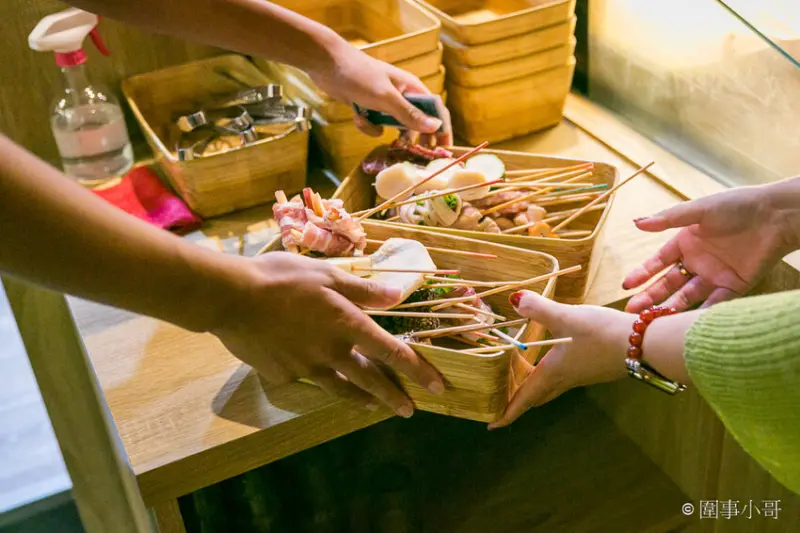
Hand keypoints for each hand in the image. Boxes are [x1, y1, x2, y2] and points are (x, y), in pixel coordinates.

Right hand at [212, 252, 443, 417]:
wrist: (231, 299)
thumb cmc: (281, 278)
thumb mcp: (327, 274)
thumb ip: (363, 289)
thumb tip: (398, 295)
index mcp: (347, 325)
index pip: (392, 352)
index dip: (417, 370)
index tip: (436, 386)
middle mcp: (332, 352)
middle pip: (371, 380)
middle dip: (393, 397)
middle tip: (409, 411)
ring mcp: (307, 368)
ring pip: (341, 389)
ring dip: (362, 398)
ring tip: (373, 406)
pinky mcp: (283, 376)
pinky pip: (304, 379)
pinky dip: (315, 378)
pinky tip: (313, 374)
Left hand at [308, 40, 452, 145]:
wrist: (326, 64)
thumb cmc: (359, 75)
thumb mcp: (386, 97)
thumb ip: (409, 114)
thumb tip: (435, 126)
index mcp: (412, 89)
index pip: (435, 111)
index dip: (442, 130)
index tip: (444, 152)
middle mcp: (402, 96)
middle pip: (417, 123)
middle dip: (414, 138)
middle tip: (415, 155)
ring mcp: (385, 103)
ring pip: (394, 127)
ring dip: (384, 130)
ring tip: (381, 133)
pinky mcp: (369, 108)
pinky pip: (375, 125)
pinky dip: (367, 125)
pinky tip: (357, 115)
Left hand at [488, 291, 633, 428]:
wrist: (643, 343)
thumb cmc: (601, 334)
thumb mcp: (566, 317)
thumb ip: (539, 309)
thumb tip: (514, 300)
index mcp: (552, 373)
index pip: (524, 399)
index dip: (507, 414)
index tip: (492, 426)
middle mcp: (565, 379)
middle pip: (536, 396)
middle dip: (519, 401)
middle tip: (502, 398)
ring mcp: (580, 375)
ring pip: (550, 387)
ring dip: (534, 386)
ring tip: (519, 377)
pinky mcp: (592, 368)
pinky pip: (563, 377)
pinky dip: (549, 373)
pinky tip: (550, 357)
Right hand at [623, 186, 794, 312]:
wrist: (775, 216)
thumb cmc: (736, 206)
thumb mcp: (698, 210)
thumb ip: (668, 219)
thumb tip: (636, 223)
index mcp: (685, 243)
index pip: (658, 263)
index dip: (642, 274)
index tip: (626, 286)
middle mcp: (696, 262)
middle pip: (668, 284)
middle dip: (649, 297)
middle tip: (631, 311)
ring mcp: (714, 276)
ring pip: (687, 296)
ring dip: (670, 307)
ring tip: (653, 320)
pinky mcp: (734, 286)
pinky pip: (715, 303)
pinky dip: (701, 313)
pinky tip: (685, 323)